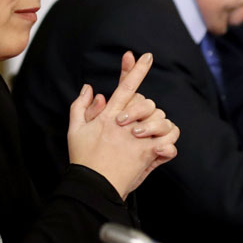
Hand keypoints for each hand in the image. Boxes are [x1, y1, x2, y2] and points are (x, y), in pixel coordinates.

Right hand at [68, 52, 179, 197]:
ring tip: (148, 135)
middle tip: (137, 122)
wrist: (92, 186)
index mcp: (108, 116)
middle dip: (146, 108)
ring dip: (158, 126)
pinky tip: (159, 149)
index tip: (147, 57)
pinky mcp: (147, 155)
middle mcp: (124, 125)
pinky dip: (168, 145)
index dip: (136, 70)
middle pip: (147, 103)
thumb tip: (90, 87)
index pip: (125, 87)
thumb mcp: (75, 130)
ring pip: (161, 120)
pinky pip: (168, 143)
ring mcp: (137, 139)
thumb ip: (80, 106)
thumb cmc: (83, 159)